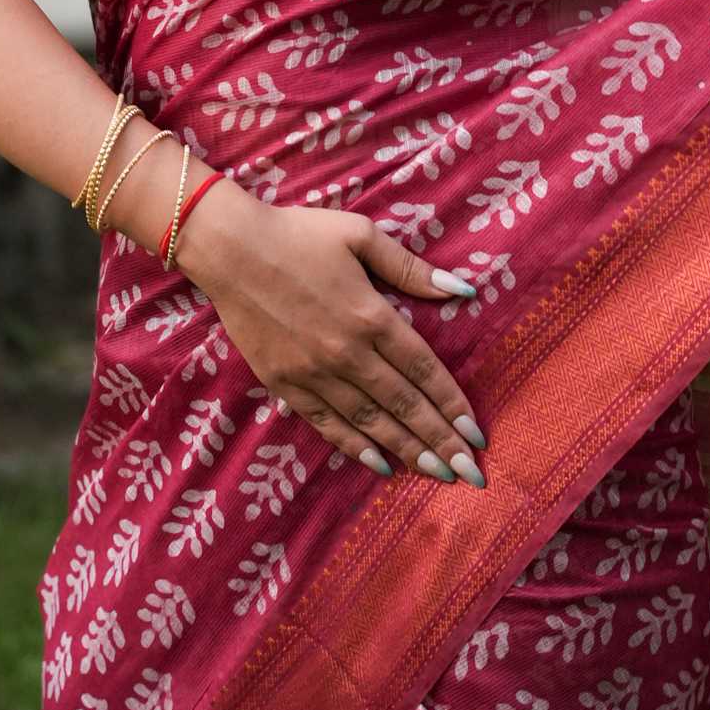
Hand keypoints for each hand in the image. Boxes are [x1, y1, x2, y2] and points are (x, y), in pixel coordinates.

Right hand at [178, 181, 487, 486]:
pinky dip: (356, 447)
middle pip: (404, 405)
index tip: (478, 434)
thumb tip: (462, 290)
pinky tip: (381, 464)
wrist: (231, 249)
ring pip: (370, 422)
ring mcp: (314, 373)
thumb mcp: (362, 235)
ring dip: (408, 451)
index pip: (424, 370)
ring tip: (439, 474)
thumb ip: (410, 268)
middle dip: (441, 441)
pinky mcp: (285, 384)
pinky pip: (327, 424)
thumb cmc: (300, 234)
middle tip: (471, 474)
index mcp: (372, 316)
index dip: (453, 404)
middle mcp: (347, 353)